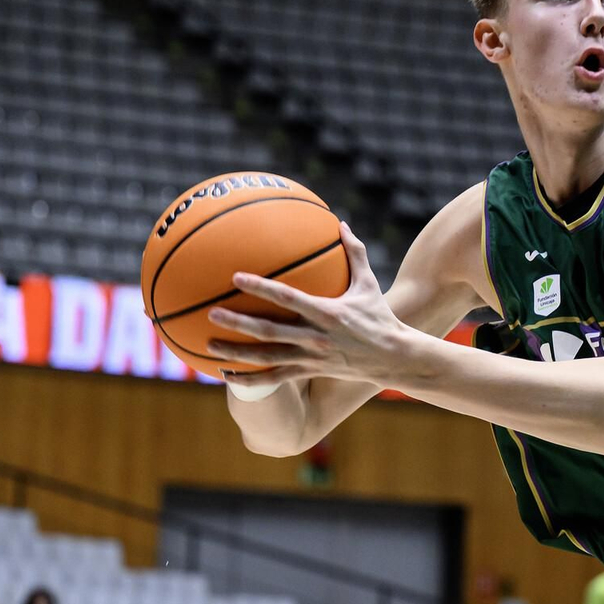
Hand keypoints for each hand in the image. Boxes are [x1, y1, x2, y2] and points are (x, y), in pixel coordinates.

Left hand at [209, 221, 412, 387]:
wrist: (393, 358)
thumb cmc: (380, 316)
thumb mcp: (369, 284)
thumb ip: (354, 253)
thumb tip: (340, 224)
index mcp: (327, 313)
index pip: (288, 298)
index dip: (261, 288)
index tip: (236, 277)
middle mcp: (316, 337)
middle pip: (269, 331)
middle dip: (238, 323)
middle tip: (212, 314)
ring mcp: (311, 357)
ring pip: (267, 357)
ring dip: (237, 352)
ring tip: (210, 345)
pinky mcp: (310, 371)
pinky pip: (275, 378)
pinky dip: (251, 379)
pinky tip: (228, 375)